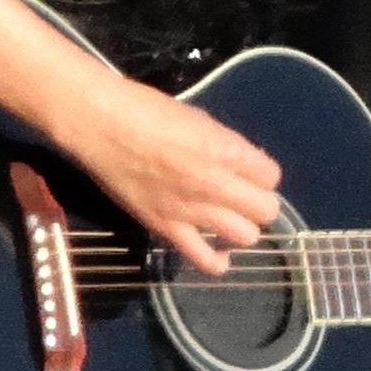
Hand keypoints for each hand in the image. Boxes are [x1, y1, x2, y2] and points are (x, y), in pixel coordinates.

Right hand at [51, 77, 279, 274]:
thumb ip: (225, 145)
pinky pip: (204, 260)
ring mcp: (192, 210)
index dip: (261, 174)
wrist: (99, 123)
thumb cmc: (147, 109)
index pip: (271, 175)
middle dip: (258, 203)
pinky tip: (219, 252)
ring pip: (245, 236)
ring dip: (241, 227)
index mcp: (227, 150)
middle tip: (240, 196)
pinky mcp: (166, 228)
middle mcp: (216, 184)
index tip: (247, 170)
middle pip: (266, 210)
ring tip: (227, 219)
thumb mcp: (199, 119)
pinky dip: (218, 261)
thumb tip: (242, 163)